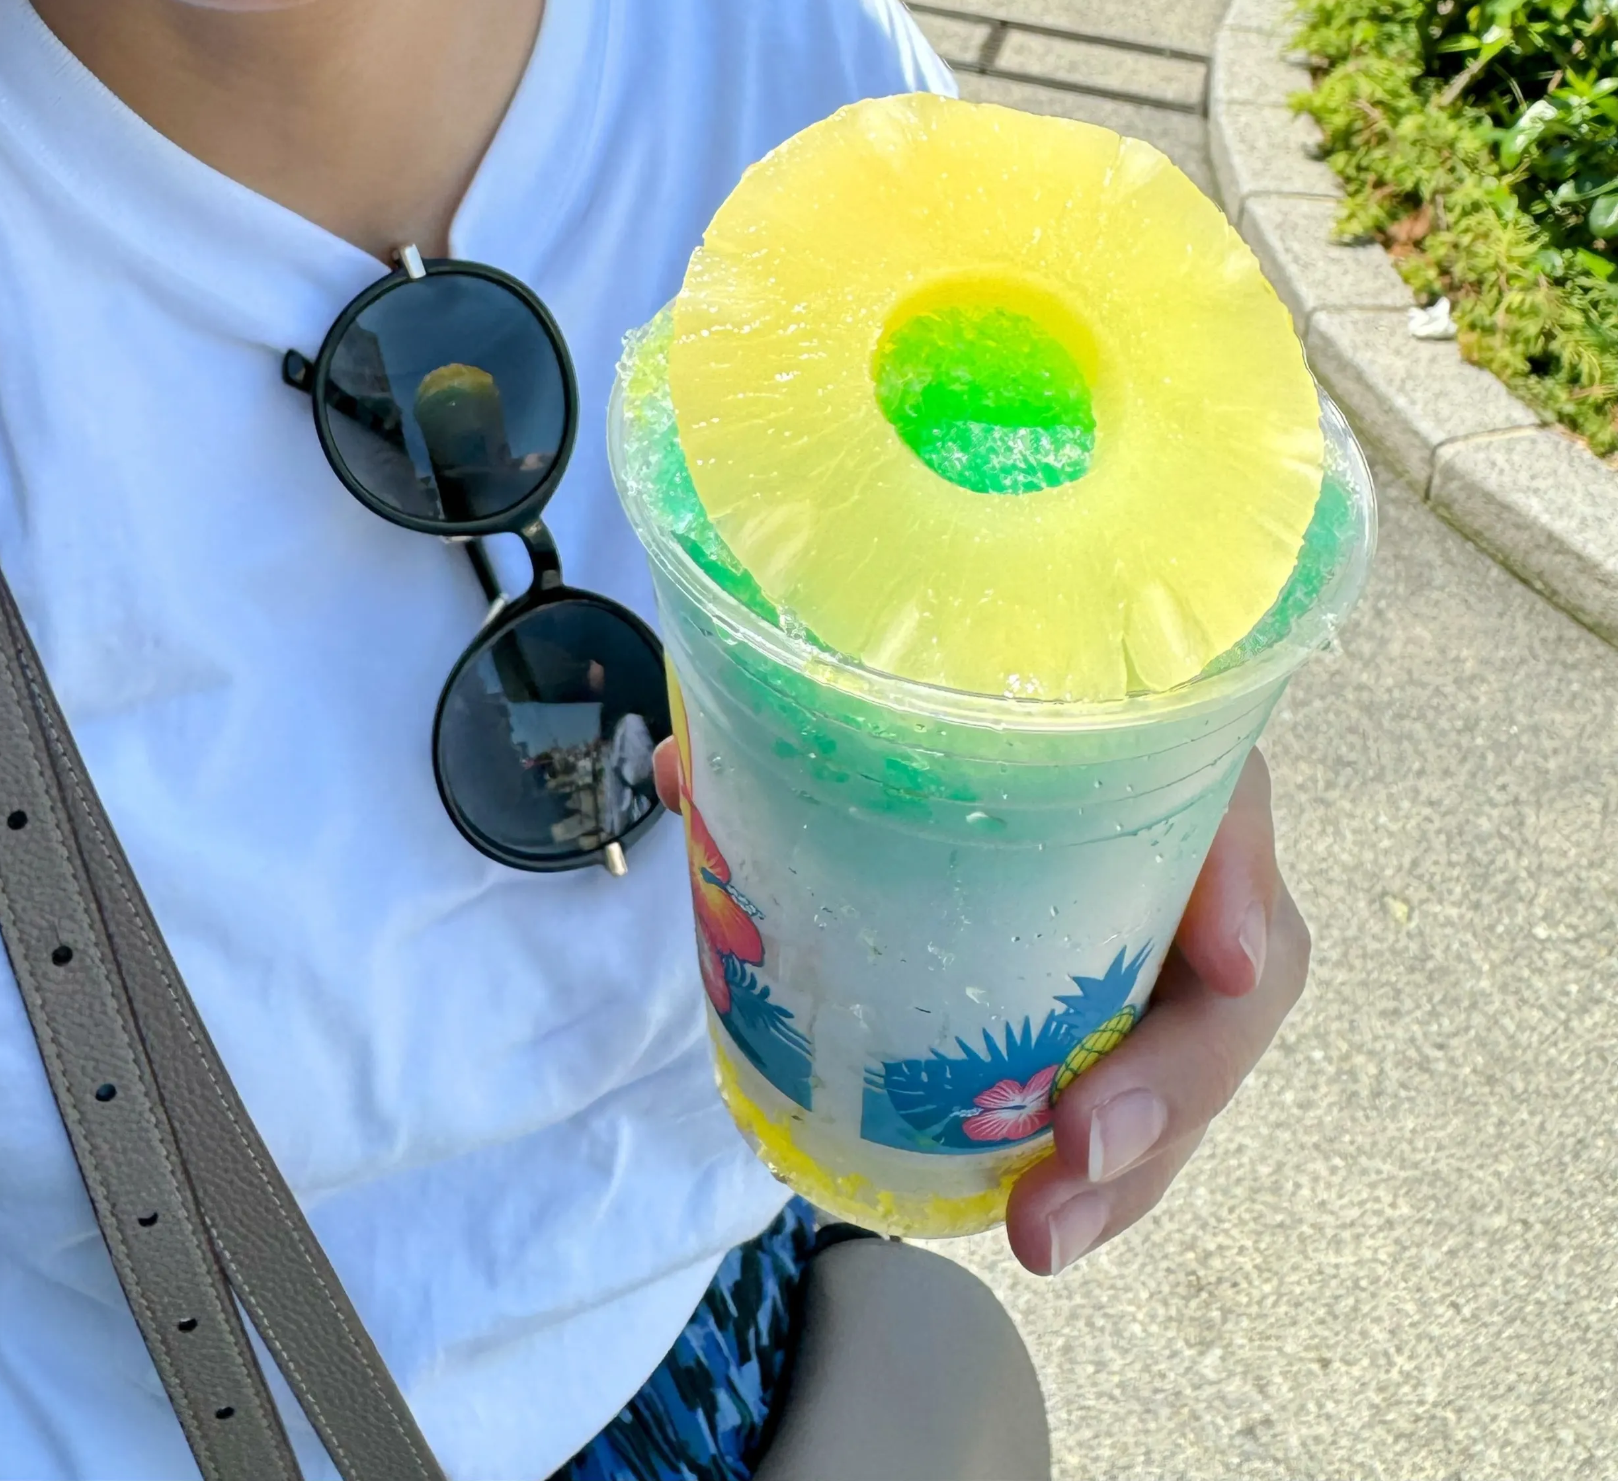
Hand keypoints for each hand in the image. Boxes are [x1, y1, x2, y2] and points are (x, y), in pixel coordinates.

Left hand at [653, 739, 1306, 1278]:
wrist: (946, 747)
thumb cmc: (917, 706)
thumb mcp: (870, 696)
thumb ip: (800, 730)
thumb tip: (688, 775)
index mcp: (1136, 739)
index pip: (1226, 785)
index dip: (1241, 869)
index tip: (1224, 961)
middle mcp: (1174, 842)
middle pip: (1237, 968)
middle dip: (1175, 1077)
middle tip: (1081, 1146)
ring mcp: (1163, 941)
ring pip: (1196, 1061)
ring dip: (1136, 1165)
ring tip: (1045, 1233)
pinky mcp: (1125, 1017)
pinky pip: (1140, 1102)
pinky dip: (1102, 1176)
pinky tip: (1038, 1225)